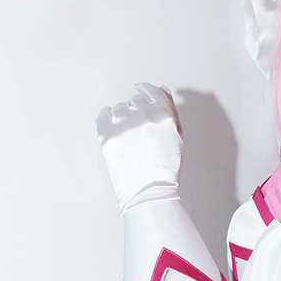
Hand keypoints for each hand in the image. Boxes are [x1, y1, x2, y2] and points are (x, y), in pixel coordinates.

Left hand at [95, 83, 182, 209]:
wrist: (148, 191)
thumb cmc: (164, 168)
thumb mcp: (177, 136)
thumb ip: (170, 110)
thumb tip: (162, 90)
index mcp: (164, 115)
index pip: (152, 91)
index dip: (145, 90)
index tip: (139, 89)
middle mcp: (144, 115)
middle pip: (136, 100)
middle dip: (137, 111)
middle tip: (138, 130)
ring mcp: (124, 123)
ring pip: (120, 108)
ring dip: (123, 117)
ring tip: (129, 138)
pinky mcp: (107, 133)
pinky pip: (103, 114)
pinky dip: (107, 118)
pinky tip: (114, 129)